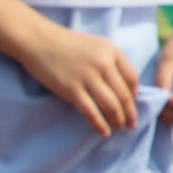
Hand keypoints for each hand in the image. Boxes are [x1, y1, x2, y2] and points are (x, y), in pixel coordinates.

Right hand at [15, 19, 142, 135]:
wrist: (37, 40)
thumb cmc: (66, 43)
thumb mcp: (95, 45)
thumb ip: (111, 61)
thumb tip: (125, 88)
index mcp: (111, 50)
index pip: (132, 78)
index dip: (135, 96)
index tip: (132, 106)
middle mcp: (103, 63)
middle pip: (123, 95)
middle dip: (129, 114)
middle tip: (131, 125)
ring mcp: (87, 77)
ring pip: (111, 106)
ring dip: (118, 121)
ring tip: (119, 128)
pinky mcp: (71, 89)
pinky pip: (91, 112)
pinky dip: (100, 125)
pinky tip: (104, 132)